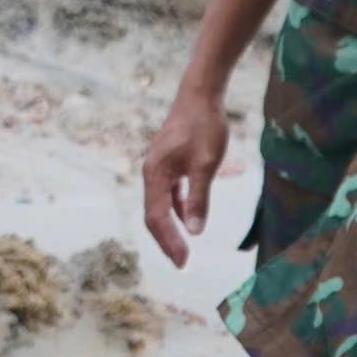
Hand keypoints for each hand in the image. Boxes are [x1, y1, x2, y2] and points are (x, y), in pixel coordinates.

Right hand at [141, 87, 230, 268]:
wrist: (200, 94)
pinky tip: (188, 216)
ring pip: (159, 204)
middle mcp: (151, 173)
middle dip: (166, 239)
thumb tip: (194, 231)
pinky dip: (176, 208)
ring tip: (183, 246)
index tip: (184, 262)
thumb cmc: (204, 126)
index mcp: (155, 174)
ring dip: (170, 225)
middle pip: (153, 214)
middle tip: (182, 262)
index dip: (169, 241)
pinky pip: (167, 193)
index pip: (157, 217)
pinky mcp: (168, 162)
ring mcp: (158, 167)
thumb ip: (199, 198)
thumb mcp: (206, 165)